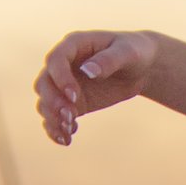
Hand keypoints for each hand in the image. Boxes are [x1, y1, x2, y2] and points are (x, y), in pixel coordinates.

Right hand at [36, 30, 163, 144]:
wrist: (141, 68)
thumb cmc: (134, 52)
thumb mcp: (127, 53)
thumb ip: (109, 60)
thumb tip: (89, 71)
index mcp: (73, 45)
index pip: (55, 60)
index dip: (60, 78)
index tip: (74, 96)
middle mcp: (64, 65)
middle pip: (44, 84)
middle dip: (53, 102)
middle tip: (71, 116)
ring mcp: (64, 85)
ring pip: (45, 103)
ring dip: (53, 118)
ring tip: (69, 131)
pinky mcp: (72, 104)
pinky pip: (55, 117)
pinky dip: (56, 130)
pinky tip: (67, 139)